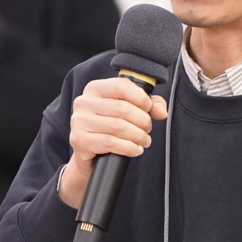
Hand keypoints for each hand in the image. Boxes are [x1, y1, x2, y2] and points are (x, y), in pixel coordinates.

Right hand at [57, 76, 168, 208]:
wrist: (89, 156)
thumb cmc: (110, 128)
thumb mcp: (129, 111)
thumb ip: (149, 105)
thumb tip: (162, 112)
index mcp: (95, 88)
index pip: (122, 86)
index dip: (141, 98)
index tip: (149, 109)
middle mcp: (84, 102)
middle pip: (123, 108)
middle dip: (142, 121)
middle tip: (148, 130)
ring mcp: (79, 121)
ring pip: (118, 127)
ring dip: (138, 136)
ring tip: (144, 141)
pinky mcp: (79, 140)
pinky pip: (110, 142)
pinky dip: (129, 147)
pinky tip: (136, 149)